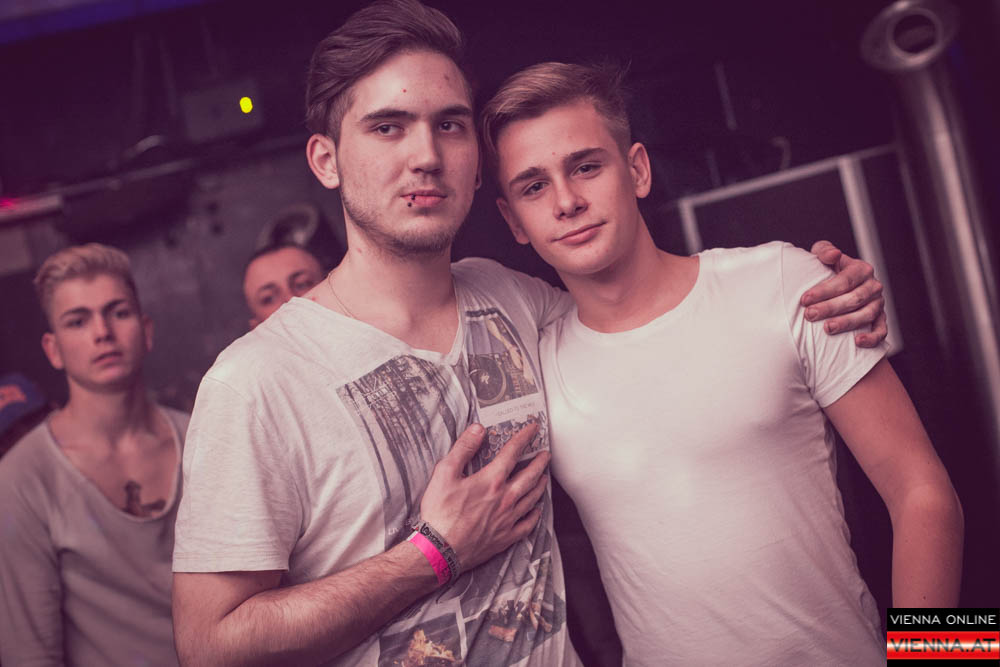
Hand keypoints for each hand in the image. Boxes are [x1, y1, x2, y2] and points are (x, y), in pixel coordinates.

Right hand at [419, 422, 548, 570]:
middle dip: (540, 462)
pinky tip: (536, 511)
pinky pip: (527, 524)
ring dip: (540, 485)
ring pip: (532, 498)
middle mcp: (505, 498)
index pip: (513, 453)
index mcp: (492, 480)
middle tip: (546, 454)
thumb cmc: (440, 512)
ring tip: (544, 478)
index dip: (525, 438)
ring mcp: (508, 519)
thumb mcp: (444, 473)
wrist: (440, 550)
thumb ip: (463, 448)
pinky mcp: (505, 537)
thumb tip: (478, 429)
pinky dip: (535, 515)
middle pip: (530, 476)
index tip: (533, 429)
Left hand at [802, 240, 886, 346]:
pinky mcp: (880, 319)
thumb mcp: (823, 255)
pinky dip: (872, 337)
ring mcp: (878, 303)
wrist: (838, 287)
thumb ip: (824, 251)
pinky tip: (857, 342)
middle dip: (830, 308)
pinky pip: (881, 330)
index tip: (804, 299)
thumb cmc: (827, 270)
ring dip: (847, 323)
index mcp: (861, 269)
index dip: (824, 290)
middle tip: (809, 315)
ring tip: (827, 328)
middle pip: (854, 298)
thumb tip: (833, 255)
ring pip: (866, 314)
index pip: (844, 280)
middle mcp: (872, 286)